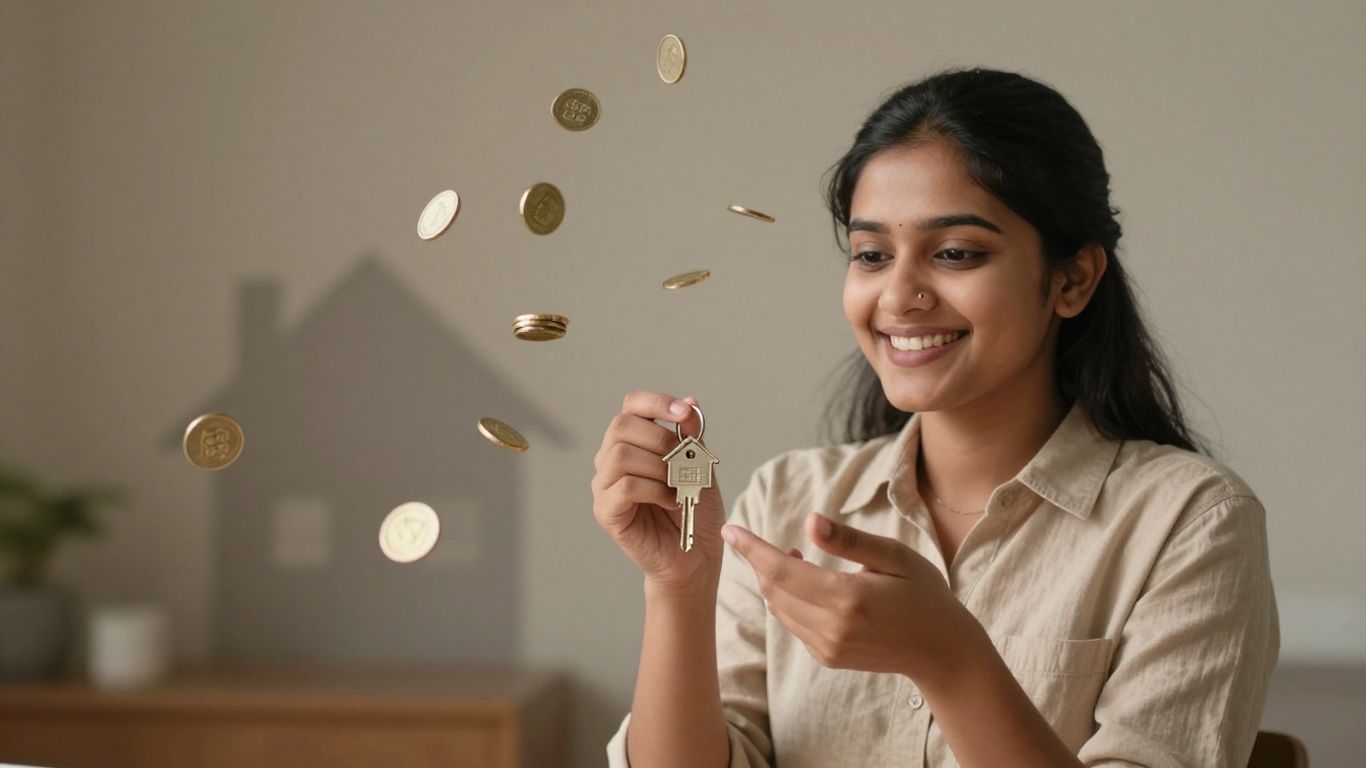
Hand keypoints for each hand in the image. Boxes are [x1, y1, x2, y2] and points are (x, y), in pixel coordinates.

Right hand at [592, 390, 725, 598]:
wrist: (696, 556)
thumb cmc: (695, 510)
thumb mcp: (701, 465)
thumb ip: (692, 436)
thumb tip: (690, 403)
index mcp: (633, 442)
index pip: (631, 405)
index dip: (656, 402)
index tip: (684, 411)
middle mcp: (611, 460)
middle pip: (620, 426)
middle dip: (660, 438)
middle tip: (684, 462)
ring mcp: (604, 486)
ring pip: (620, 455)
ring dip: (658, 467)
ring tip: (678, 486)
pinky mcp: (606, 512)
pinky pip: (625, 487)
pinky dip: (655, 490)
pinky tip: (671, 502)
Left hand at [723, 511, 971, 681]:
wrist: (942, 652)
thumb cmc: (924, 595)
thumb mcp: (896, 556)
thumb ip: (849, 541)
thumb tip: (810, 521)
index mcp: (847, 598)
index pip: (781, 571)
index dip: (751, 549)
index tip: (730, 530)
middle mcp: (832, 628)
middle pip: (774, 590)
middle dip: (760, 562)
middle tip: (767, 541)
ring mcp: (828, 647)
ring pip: (779, 609)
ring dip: (775, 582)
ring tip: (796, 559)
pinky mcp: (827, 658)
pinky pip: (793, 625)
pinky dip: (789, 601)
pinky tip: (809, 586)